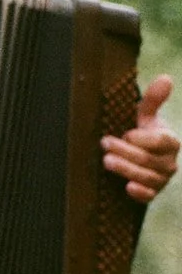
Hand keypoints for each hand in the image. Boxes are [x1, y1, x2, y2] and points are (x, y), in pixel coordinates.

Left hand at [104, 74, 177, 202]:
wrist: (143, 158)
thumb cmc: (144, 134)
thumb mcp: (146, 117)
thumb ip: (153, 100)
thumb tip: (165, 77)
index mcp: (170, 142)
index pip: (162, 142)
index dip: (143, 139)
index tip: (125, 133)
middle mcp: (169, 162)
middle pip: (149, 159)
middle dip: (126, 151)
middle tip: (105, 143)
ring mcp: (161, 179)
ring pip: (146, 177)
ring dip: (126, 169)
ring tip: (106, 160)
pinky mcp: (152, 192)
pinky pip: (149, 196)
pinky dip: (140, 192)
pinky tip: (127, 187)